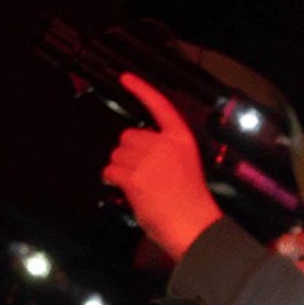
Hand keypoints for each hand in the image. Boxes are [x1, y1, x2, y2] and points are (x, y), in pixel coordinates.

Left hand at [102, 73, 222, 260]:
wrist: (193, 226)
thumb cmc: (192, 205)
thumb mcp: (184, 168)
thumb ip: (164, 154)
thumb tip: (137, 156)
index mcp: (181, 140)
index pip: (160, 106)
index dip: (141, 89)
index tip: (127, 78)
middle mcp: (164, 144)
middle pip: (128, 136)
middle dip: (128, 153)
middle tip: (141, 174)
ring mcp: (148, 159)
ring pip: (117, 154)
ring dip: (120, 169)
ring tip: (138, 186)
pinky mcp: (133, 175)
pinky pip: (110, 170)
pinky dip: (111, 180)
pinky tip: (122, 188)